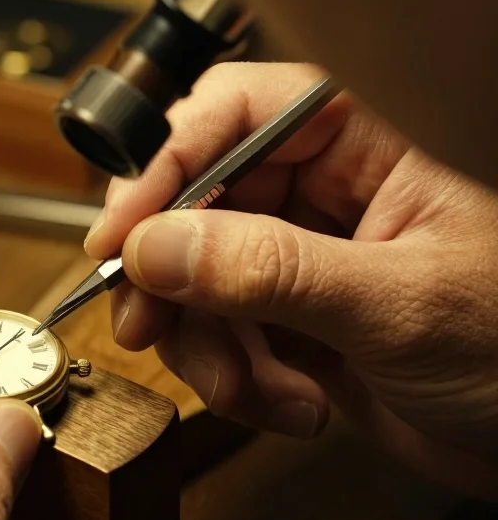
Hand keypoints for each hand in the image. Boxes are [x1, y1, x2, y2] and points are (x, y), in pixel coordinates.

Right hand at [86, 62, 497, 499]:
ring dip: (207, 345)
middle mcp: (328, 186)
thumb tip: (159, 245)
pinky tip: (297, 405)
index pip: (231, 114)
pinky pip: (222, 334)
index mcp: (367, 138)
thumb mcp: (401, 303)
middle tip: (146, 325)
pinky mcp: (296, 317)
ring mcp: (306, 254)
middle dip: (171, 277)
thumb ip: (272, 270)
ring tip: (252, 390)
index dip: (162, 167)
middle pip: (194, 201)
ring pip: (197, 276)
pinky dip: (239, 379)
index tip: (118, 234)